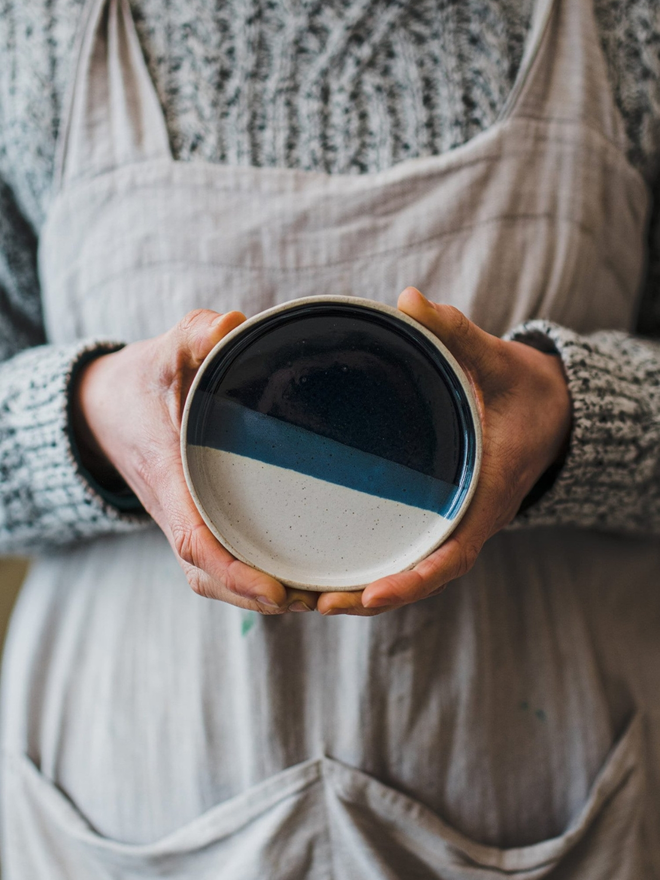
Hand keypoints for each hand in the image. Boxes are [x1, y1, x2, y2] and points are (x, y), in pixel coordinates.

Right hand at [72, 309, 317, 613]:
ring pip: (218, 576)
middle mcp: (176, 510)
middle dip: (261, 597)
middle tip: (323, 599)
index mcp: (168, 480)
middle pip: (213, 576)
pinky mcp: (197, 518)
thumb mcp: (165, 352)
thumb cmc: (142, 382)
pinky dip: (253, 579)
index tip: (278, 590)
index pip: (196, 543)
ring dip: (261, 595)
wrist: (106, 407)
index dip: (235, 574)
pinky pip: (221, 561)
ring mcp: (186, 519)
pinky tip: (300, 577)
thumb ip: (193, 335)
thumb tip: (230, 324)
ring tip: (322, 597)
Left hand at [316, 288, 571, 616]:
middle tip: (315, 603)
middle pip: (422, 574)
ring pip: (411, 568)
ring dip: (365, 590)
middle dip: (372, 596)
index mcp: (488, 493)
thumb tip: (409, 300)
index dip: (415, 578)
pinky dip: (374, 565)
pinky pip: (409, 548)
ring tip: (308, 597)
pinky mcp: (441, 512)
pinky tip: (330, 567)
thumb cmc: (526, 390)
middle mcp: (469, 517)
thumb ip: (457, 332)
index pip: (454, 551)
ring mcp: (454, 519)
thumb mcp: (498, 359)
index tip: (372, 593)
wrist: (552, 411)